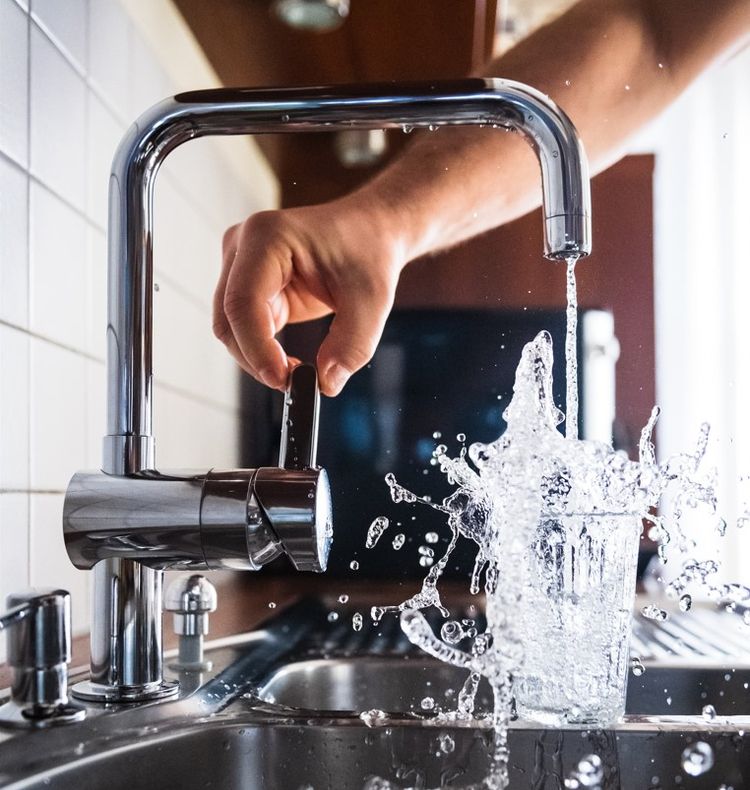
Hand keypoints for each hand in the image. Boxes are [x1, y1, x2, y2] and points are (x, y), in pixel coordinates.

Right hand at [214, 196, 407, 395]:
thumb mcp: (372, 300)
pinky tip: (290, 361)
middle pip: (228, 319)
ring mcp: (241, 266)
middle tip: (293, 383)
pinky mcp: (249, 286)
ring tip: (297, 372)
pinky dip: (263, 351)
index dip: (256, 347)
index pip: (243, 301)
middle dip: (256, 358)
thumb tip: (326, 383)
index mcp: (268, 236)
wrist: (370, 232)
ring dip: (258, 358)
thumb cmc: (369, 251)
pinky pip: (245, 329)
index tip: (283, 379)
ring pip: (231, 329)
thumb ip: (352, 344)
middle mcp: (243, 246)